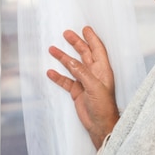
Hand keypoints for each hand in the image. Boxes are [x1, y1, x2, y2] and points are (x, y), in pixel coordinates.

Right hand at [47, 26, 118, 148]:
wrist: (100, 125)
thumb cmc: (104, 107)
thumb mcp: (94, 87)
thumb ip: (82, 73)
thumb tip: (71, 62)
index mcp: (103, 70)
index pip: (97, 49)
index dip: (92, 38)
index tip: (85, 28)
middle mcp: (94, 74)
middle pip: (84, 54)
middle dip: (76, 43)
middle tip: (66, 33)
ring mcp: (85, 82)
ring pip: (72, 66)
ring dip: (63, 57)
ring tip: (52, 49)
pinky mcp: (77, 92)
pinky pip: (66, 81)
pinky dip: (58, 76)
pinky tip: (50, 72)